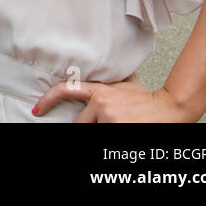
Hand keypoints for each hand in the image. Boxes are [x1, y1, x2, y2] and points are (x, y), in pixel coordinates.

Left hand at [32, 76, 192, 121]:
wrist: (168, 110)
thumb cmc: (146, 99)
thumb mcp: (123, 84)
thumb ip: (106, 79)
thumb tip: (93, 69)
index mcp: (99, 91)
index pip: (66, 90)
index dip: (48, 100)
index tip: (37, 109)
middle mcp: (100, 105)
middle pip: (80, 122)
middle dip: (92, 125)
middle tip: (113, 120)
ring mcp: (108, 120)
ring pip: (93, 131)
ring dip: (103, 129)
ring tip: (122, 122)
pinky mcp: (115, 130)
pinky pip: (103, 136)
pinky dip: (111, 134)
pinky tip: (124, 126)